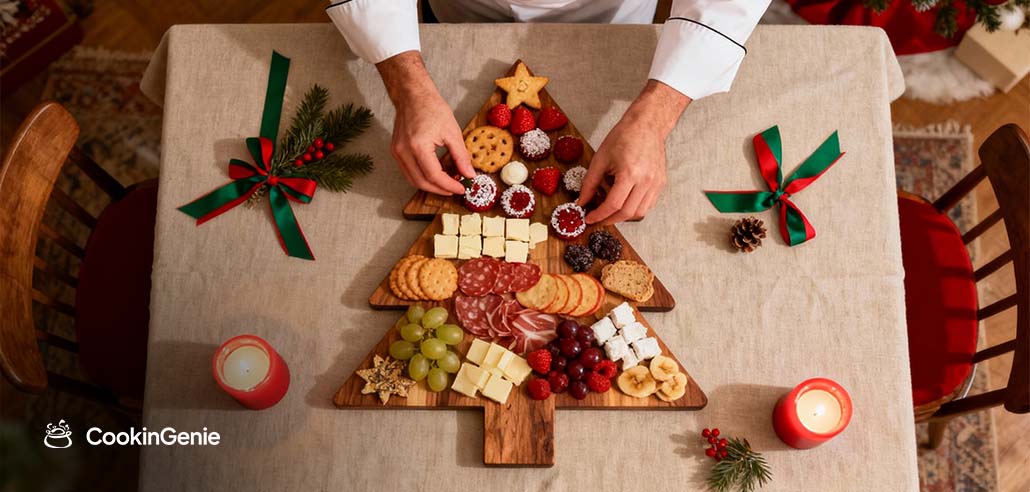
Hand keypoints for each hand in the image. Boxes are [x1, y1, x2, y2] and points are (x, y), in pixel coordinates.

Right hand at [377, 51, 473, 194]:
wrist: (413, 95)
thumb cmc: (431, 107)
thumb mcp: (452, 132)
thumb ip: (461, 156)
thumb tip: (469, 174)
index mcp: (418, 146)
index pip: (434, 176)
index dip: (449, 185)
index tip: (461, 188)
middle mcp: (403, 152)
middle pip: (421, 182)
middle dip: (439, 189)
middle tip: (455, 188)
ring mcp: (397, 152)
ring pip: (412, 180)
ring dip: (430, 185)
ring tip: (447, 183)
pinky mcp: (396, 151)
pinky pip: (408, 171)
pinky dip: (422, 177)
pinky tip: (435, 175)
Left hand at [578, 80, 690, 223]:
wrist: (647, 125)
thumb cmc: (624, 137)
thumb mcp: (600, 158)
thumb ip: (589, 183)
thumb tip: (582, 202)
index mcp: (630, 173)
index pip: (613, 204)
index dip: (599, 215)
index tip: (589, 218)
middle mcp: (646, 181)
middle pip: (627, 213)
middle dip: (609, 219)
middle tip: (597, 218)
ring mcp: (656, 183)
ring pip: (639, 213)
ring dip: (623, 216)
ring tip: (610, 210)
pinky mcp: (661, 183)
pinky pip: (648, 205)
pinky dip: (634, 209)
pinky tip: (624, 202)